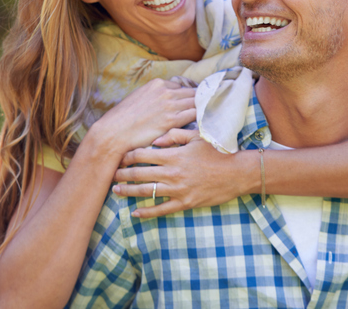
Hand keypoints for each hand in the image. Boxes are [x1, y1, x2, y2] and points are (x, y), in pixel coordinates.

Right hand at [85, 79, 195, 160]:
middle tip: (206, 111)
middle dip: (199, 101)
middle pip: (192, 93)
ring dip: (202, 110)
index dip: (188, 97)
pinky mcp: (172, 120)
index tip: (192, 104)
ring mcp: (170, 105)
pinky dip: (200, 118)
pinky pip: (195, 115)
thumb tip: (164, 103)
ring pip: (196, 103)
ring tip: (207, 118)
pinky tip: (203, 124)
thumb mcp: (138, 99)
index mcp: (157, 84)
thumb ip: (154, 97)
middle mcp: (165, 91)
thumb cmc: (123, 119)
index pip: (182, 87)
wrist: (113, 133)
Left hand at [111, 129, 242, 217]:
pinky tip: (135, 213)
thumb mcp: (196, 136)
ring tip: (116, 191)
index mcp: (173, 155)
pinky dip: (147, 212)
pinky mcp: (185, 203)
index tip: (118, 157)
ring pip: (147, 192)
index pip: (142, 155)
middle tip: (110, 175)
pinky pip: (161, 210)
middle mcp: (172, 173)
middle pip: (139, 174)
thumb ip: (174, 135)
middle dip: (122, 175)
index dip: (127, 156)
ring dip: (129, 192)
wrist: (237, 173)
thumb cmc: (217, 151)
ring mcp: (178, 190)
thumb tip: (156, 139)